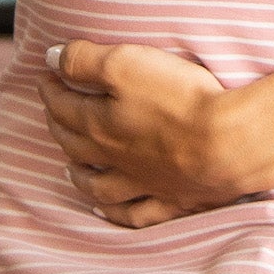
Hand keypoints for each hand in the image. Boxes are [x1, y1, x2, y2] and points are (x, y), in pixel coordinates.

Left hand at [39, 39, 273, 226]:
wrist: (227, 144)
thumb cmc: (178, 98)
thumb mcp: (127, 63)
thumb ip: (85, 60)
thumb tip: (50, 59)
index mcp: (99, 125)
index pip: (64, 105)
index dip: (51, 87)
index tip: (46, 73)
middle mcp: (114, 158)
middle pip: (76, 143)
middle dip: (59, 124)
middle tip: (54, 109)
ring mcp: (141, 184)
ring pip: (98, 184)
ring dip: (79, 174)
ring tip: (70, 166)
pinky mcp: (170, 200)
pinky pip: (133, 213)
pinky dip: (114, 214)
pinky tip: (104, 211)